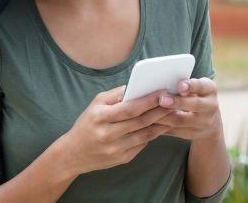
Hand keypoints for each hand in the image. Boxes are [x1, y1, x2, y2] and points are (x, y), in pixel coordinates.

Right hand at [59, 85, 174, 175]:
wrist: (73, 154)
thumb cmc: (87, 123)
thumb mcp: (96, 104)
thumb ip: (116, 95)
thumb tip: (137, 87)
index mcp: (100, 117)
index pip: (129, 108)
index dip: (148, 100)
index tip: (162, 91)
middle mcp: (108, 134)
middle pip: (140, 121)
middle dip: (160, 110)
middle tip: (173, 101)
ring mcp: (116, 149)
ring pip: (145, 135)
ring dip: (161, 123)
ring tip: (172, 113)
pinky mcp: (122, 159)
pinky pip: (142, 144)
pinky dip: (153, 134)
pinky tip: (161, 126)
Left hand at [154, 77, 222, 140]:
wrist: (209, 120)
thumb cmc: (194, 95)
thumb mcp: (196, 87)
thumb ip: (184, 84)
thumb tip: (162, 80)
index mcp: (210, 89)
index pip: (202, 86)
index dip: (191, 86)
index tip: (180, 85)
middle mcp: (211, 106)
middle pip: (195, 105)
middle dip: (177, 102)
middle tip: (162, 100)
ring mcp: (204, 123)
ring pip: (181, 121)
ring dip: (164, 116)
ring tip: (150, 111)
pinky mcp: (194, 134)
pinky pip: (175, 132)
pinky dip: (162, 127)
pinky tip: (150, 122)